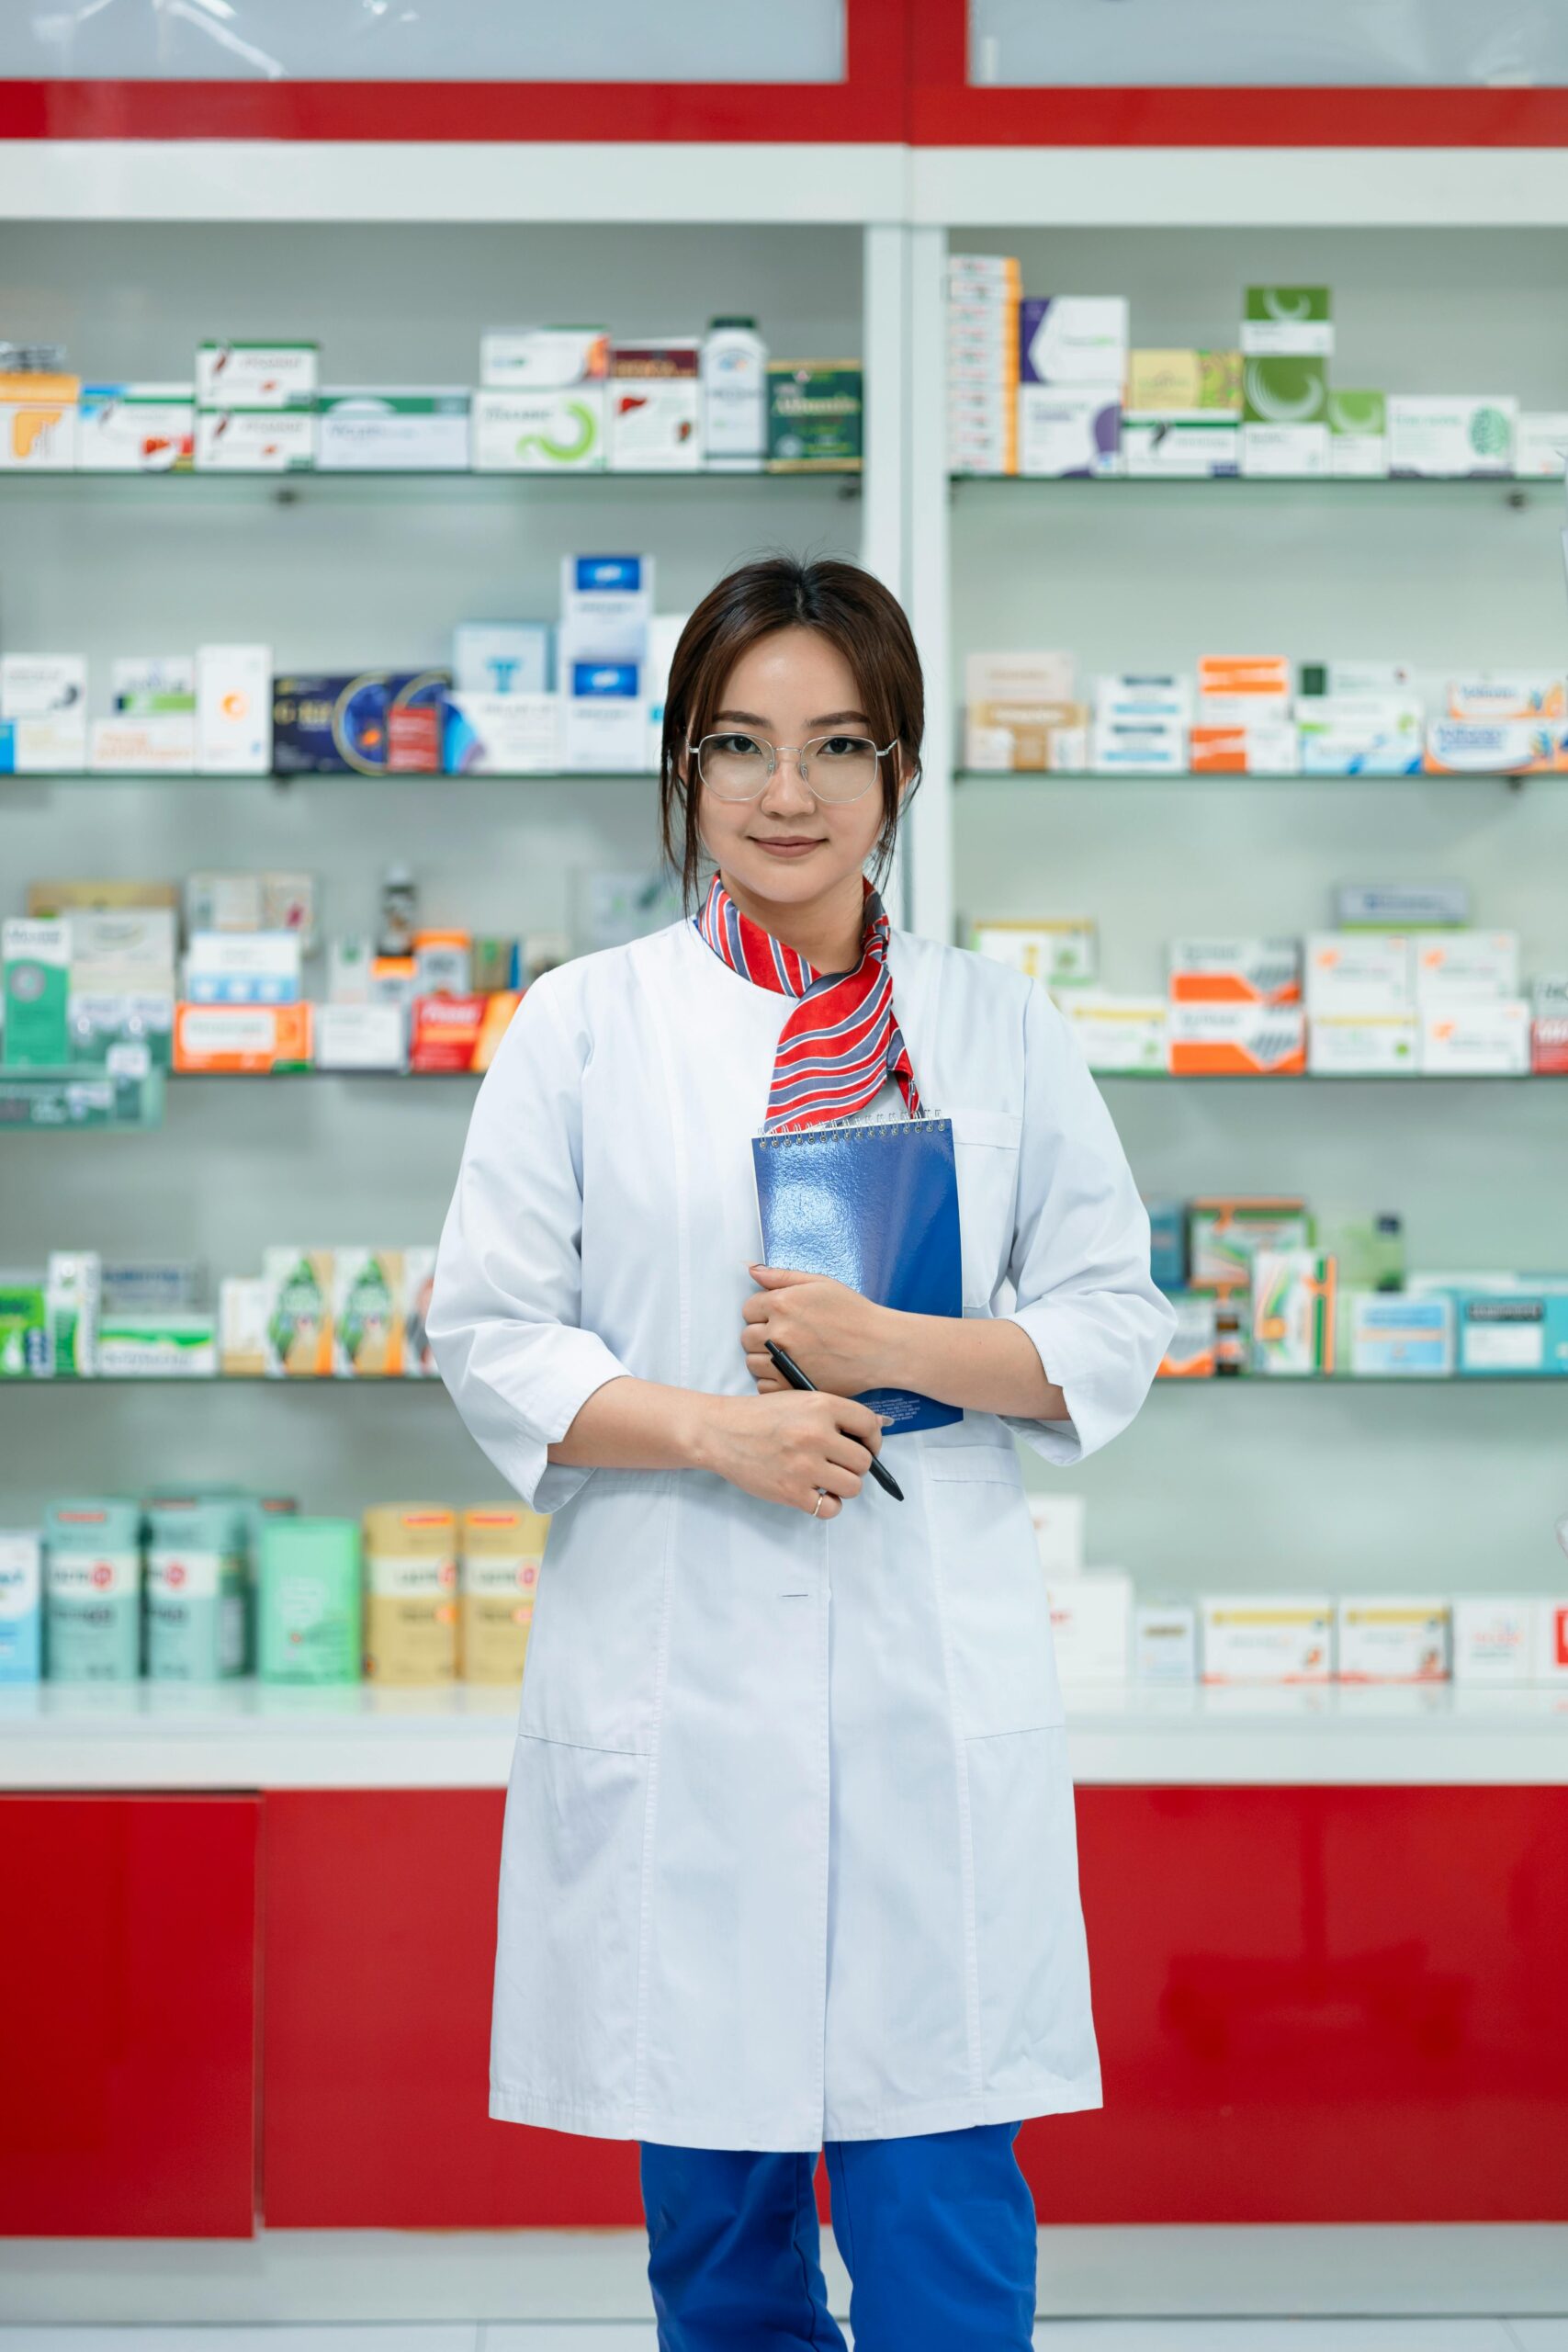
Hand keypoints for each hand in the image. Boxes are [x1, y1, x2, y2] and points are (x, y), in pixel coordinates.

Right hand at [698, 1390, 884, 1518]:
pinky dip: (828, 1505)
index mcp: (821, 1406)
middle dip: (854, 1465)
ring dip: (843, 1486)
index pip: (869, 1425)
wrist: (720, 1432)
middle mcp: (816, 1434)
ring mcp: (804, 1465)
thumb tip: (881, 1425)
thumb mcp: (799, 1401)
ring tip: (826, 1478)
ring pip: (853, 1486)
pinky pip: (830, 1508)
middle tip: (837, 1463)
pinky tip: (816, 1493)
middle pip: (864, 1461)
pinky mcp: (791, 1492)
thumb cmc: (760, 1416)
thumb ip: (837, 1414)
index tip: (865, 1445)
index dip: (873, 1439)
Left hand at [741, 1265, 891, 1397]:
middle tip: (787, 1337)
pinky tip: (791, 1371)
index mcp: (782, 1304)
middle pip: (746, 1337)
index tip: (780, 1317)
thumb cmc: (854, 1313)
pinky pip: (763, 1385)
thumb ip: (782, 1276)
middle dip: (761, 1335)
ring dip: (764, 1359)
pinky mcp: (791, 1386)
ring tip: (790, 1354)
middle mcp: (778, 1333)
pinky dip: (773, 1380)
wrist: (880, 1347)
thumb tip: (752, 1270)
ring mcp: (782, 1362)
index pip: (748, 1309)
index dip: (763, 1312)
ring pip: (752, 1362)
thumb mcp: (821, 1283)